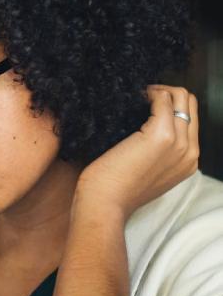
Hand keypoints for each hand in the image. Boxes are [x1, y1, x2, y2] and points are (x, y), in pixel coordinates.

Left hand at [75, 85, 198, 219]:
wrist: (105, 205)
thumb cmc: (116, 190)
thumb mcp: (147, 172)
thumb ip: (158, 152)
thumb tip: (147, 125)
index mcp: (188, 162)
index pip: (190, 118)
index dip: (171, 105)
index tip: (148, 102)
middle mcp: (190, 152)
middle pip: (190, 103)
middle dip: (167, 92)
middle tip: (143, 95)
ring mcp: (178, 143)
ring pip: (181, 97)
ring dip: (158, 90)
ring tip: (138, 96)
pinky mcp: (161, 135)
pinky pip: (163, 99)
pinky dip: (149, 93)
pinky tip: (133, 99)